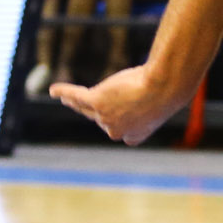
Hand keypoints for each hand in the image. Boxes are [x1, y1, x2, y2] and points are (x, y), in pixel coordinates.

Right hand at [52, 63, 189, 145]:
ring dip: (74, 101)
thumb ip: (145, 106)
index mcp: (133, 136)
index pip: (118, 129)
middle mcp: (116, 131)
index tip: (116, 119)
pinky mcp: (97, 101)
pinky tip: (54, 90)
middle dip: (100, 106)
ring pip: (86, 107)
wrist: (166, 86)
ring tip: (65, 98)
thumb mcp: (157, 104)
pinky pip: (76, 96)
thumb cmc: (168, 93)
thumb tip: (140, 96)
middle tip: (92, 100)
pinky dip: (64, 92)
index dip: (117, 121)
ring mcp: (104, 117)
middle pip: (101, 116)